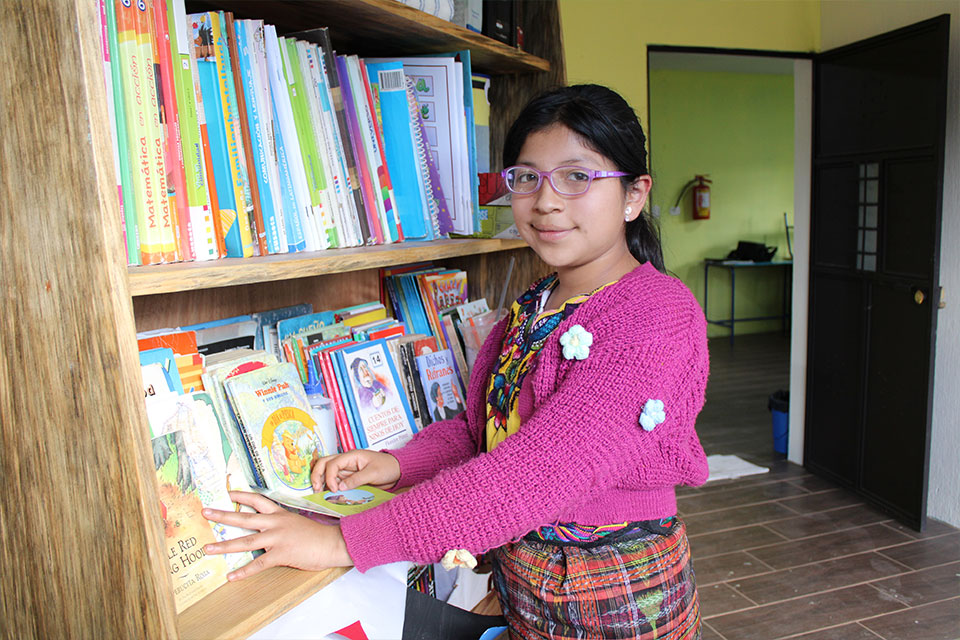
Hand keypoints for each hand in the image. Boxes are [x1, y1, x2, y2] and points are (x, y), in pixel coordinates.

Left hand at [203, 491, 352, 580]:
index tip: (226, 493)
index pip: (257, 500)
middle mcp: (276, 523)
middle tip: (205, 512)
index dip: (240, 496)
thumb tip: (267, 529)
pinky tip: (231, 577)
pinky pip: (258, 564)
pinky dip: (243, 572)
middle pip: (244, 517)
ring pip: (245, 541)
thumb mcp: (297, 523)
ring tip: (208, 549)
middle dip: (223, 515)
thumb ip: (281, 525)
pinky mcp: (281, 554)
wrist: (332, 543)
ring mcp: (277, 538)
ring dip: (224, 545)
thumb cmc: (317, 535)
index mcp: (280, 514)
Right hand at [311, 450, 400, 492]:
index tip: (335, 489)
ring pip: (327, 473)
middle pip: (324, 463)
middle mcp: (346, 462)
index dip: (330, 476)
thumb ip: (356, 479)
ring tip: (319, 493)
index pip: (333, 463)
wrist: (396, 471)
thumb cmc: (387, 467)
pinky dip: (330, 487)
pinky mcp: (349, 478)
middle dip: (317, 475)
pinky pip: (335, 481)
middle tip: (316, 489)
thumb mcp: (373, 473)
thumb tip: (341, 487)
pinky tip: (328, 495)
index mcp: (351, 456)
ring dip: (321, 481)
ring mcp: (346, 470)